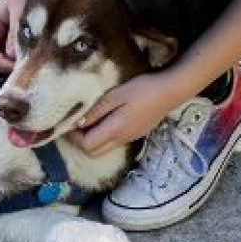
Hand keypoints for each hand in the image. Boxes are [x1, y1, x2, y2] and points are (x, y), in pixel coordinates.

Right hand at [0, 0, 28, 72]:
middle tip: (23, 68)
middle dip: (4, 66)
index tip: (16, 67)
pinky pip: (10, 53)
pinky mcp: (10, 37)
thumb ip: (15, 32)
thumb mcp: (20, 10)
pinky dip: (17, 57)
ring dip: (11, 63)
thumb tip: (12, 55)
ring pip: (0, 58)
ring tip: (28, 62)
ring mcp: (0, 36)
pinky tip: (30, 55)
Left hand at [69, 73, 183, 157]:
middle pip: (93, 152)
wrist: (170, 91)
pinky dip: (103, 134)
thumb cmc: (142, 89)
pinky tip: (104, 118)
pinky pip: (113, 141)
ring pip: (103, 148)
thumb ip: (96, 110)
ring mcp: (129, 138)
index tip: (69, 120)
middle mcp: (121, 139)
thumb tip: (77, 122)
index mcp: (115, 130)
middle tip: (75, 122)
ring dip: (92, 138)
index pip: (87, 146)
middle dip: (80, 141)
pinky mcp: (135, 133)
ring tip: (88, 118)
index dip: (74, 136)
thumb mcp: (116, 95)